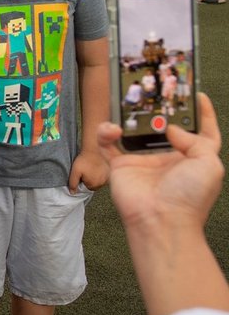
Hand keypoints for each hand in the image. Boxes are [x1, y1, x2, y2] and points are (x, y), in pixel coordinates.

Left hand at [68, 147, 108, 192]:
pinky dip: (100, 174)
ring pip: (99, 181)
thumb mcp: (75, 171)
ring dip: (95, 177)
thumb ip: (73, 183)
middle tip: (86, 171)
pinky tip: (96, 168)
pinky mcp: (109, 173)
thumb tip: (73, 193)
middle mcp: (102, 183)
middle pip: (93, 185)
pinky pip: (104, 177)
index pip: (87, 188)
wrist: (93, 150)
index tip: (82, 175)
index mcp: (93, 185)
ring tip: (91, 168)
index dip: (83, 182)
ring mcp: (106, 178)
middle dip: (89, 180)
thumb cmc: (84, 160)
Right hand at [97, 94, 222, 232]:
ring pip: (133, 131)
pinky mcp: (121, 165)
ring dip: (129, 118)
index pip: (201, 132)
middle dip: (159, 110)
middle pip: (163, 126)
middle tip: (153, 94)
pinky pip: (108, 144)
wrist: (160, 221)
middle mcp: (167, 157)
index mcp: (192, 158)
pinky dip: (106, 133)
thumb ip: (198, 140)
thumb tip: (171, 128)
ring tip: (127, 108)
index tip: (198, 95)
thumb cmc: (189, 197)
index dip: (202, 114)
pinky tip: (112, 128)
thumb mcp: (209, 165)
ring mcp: (143, 160)